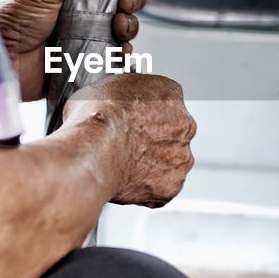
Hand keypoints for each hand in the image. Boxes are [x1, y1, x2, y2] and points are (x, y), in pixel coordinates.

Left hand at [0, 0, 146, 100]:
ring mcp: (84, 37)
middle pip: (123, 1)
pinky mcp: (85, 63)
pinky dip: (123, 55)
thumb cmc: (11, 17)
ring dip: (130, 27)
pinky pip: (114, 59)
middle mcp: (80, 9)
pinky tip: (118, 51)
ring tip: (118, 29)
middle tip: (124, 5)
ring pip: (123, 29)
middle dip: (132, 0)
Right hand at [62, 74, 195, 206]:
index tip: (131, 121)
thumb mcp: (99, 89)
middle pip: (172, 133)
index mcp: (170, 95)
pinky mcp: (171, 185)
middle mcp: (184, 125)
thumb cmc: (97, 119)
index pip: (165, 102)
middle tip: (127, 144)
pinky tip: (125, 180)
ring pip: (170, 162)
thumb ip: (118, 98)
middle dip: (152, 140)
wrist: (94, 151)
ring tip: (123, 164)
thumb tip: (104, 105)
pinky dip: (145, 188)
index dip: (144, 114)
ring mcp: (180, 157)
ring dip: (152, 165)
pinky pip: (161, 188)